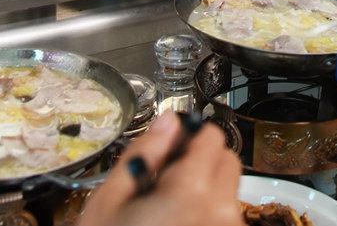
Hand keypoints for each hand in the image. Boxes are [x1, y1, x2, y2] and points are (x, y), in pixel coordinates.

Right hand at [77, 111, 243, 225]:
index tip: (167, 149)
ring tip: (166, 209)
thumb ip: (143, 155)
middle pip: (228, 161)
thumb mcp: (108, 202)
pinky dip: (207, 213)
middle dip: (202, 160)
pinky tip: (176, 224)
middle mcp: (222, 213)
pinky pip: (225, 217)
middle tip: (164, 180)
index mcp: (192, 193)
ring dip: (205, 189)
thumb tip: (169, 121)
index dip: (189, 136)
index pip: (212, 137)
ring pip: (228, 191)